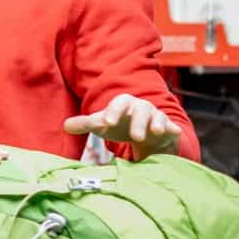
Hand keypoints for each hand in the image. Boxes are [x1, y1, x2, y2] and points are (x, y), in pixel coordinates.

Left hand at [64, 95, 178, 156]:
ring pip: (157, 117)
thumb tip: (65, 126)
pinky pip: (171, 127)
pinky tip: (173, 133)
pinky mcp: (167, 128)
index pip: (119, 102)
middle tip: (135, 136)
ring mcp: (156, 117)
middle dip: (138, 122)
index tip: (107, 123)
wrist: (142, 132)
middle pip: (141, 110)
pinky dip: (172, 129)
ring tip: (153, 133)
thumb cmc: (119, 125)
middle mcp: (141, 108)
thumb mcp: (103, 125)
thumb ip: (86, 124)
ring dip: (155, 124)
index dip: (113, 111)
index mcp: (124, 104)